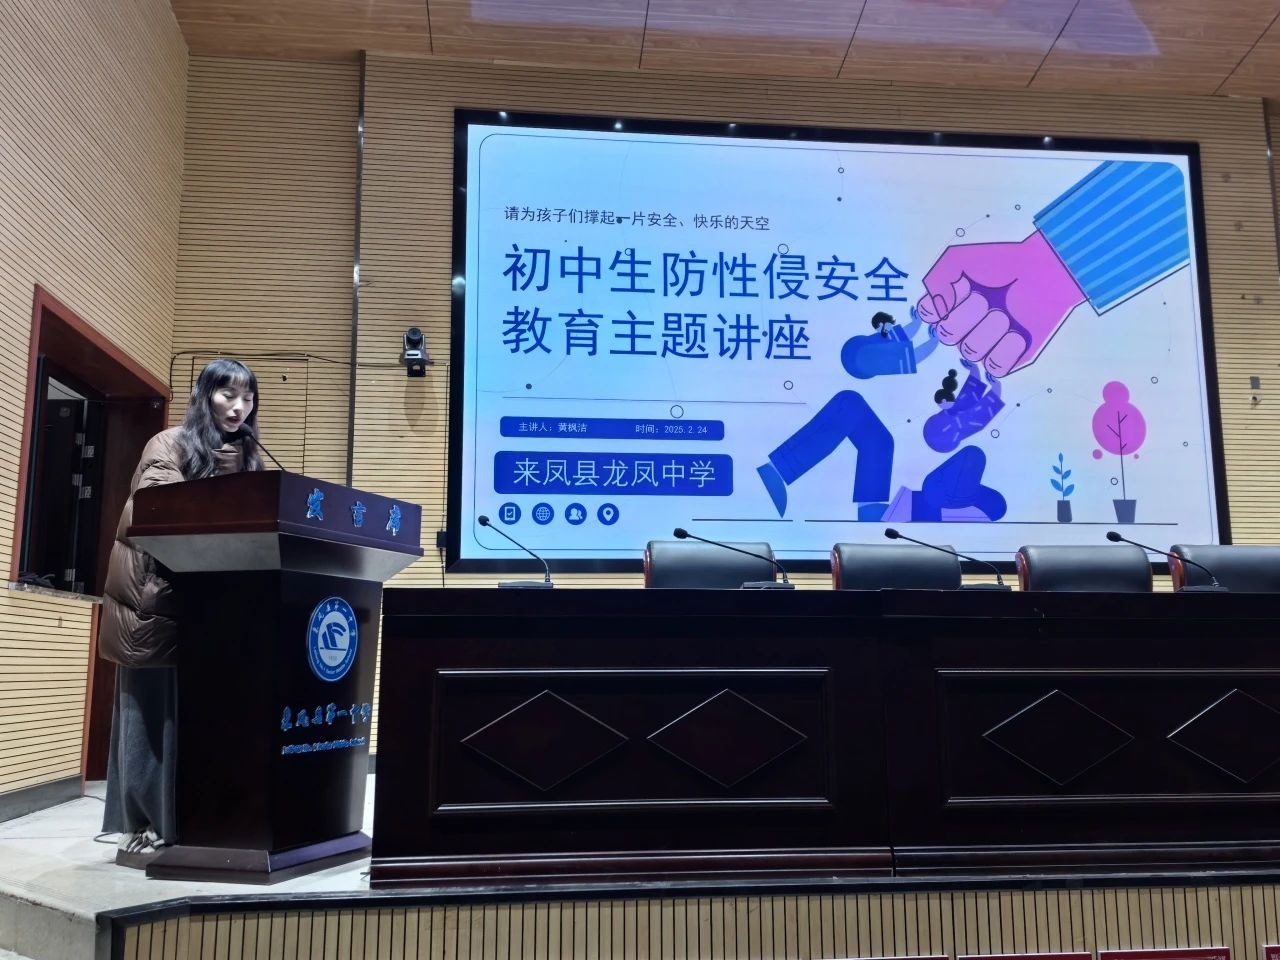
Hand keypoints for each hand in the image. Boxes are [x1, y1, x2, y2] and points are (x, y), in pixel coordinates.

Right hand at [915, 231, 1084, 377]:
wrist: (1047, 272)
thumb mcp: (963, 259)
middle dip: (970, 313)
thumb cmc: (1006, 264)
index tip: (964, 289)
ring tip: (1008, 315)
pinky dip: (1007, 348)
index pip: (928, 315)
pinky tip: (1018, 332)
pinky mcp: (1007, 359)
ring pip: (971, 351)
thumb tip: (937, 308)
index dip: (944, 305)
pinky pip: (994, 365)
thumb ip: (938, 279)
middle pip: (947, 335)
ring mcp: (984, 345)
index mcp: (949, 304)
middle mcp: (962, 327)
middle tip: (989, 300)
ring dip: (992, 328)